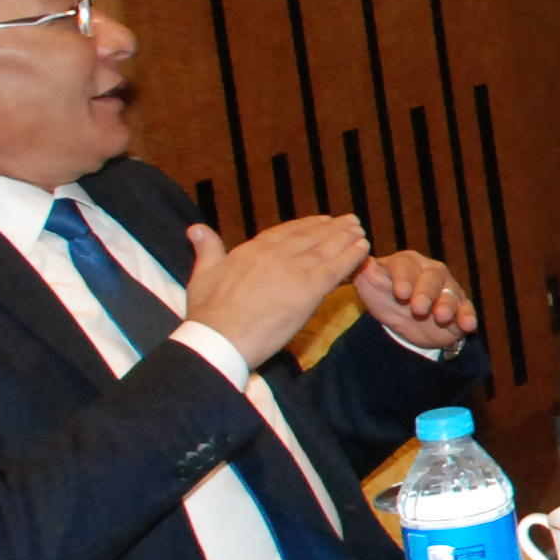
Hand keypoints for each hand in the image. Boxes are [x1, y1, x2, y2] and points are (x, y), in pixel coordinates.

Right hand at [181, 216, 371, 366]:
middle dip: (332, 228)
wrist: (220, 339)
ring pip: (326, 249)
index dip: (306, 226)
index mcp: (251, 250)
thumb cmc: (208, 314)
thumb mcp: (202, 275)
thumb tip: (195, 227)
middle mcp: (274, 255)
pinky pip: (336, 268)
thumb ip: (207, 250)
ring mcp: (293, 270)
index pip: (285, 232)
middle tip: (349, 222)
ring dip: (346, 238)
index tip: (321, 221)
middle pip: (310, 236)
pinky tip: (363, 249)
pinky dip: (352, 256)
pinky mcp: (308, 290)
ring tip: (360, 231)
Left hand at [351, 249, 476, 349]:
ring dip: (447, 304)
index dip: (403, 278)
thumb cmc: (385, 297)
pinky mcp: (460, 307)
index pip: (405, 265)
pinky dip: (468, 317)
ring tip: (442, 316)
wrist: (403, 320)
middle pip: (432, 277)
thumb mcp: (369, 285)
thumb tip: (360, 261)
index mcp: (407, 262)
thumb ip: (364, 272)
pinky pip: (467, 310)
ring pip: (451, 293)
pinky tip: (467, 325)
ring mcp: (448, 289)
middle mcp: (430, 271)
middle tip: (419, 308)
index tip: (400, 293)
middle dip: (426, 292)